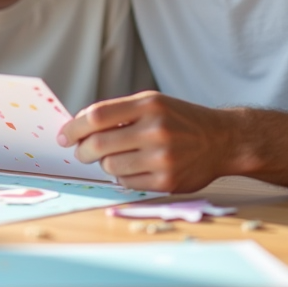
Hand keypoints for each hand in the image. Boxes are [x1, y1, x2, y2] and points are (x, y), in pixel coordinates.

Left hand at [57, 91, 235, 192]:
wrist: (223, 140)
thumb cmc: (181, 120)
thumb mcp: (153, 103)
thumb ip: (119, 113)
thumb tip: (78, 129)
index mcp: (149, 105)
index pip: (97, 116)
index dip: (74, 127)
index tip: (64, 136)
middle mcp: (156, 130)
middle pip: (99, 144)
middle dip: (83, 150)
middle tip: (82, 152)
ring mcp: (162, 158)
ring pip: (110, 166)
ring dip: (105, 164)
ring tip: (115, 157)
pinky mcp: (167, 181)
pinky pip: (127, 182)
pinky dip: (122, 176)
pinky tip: (134, 167)